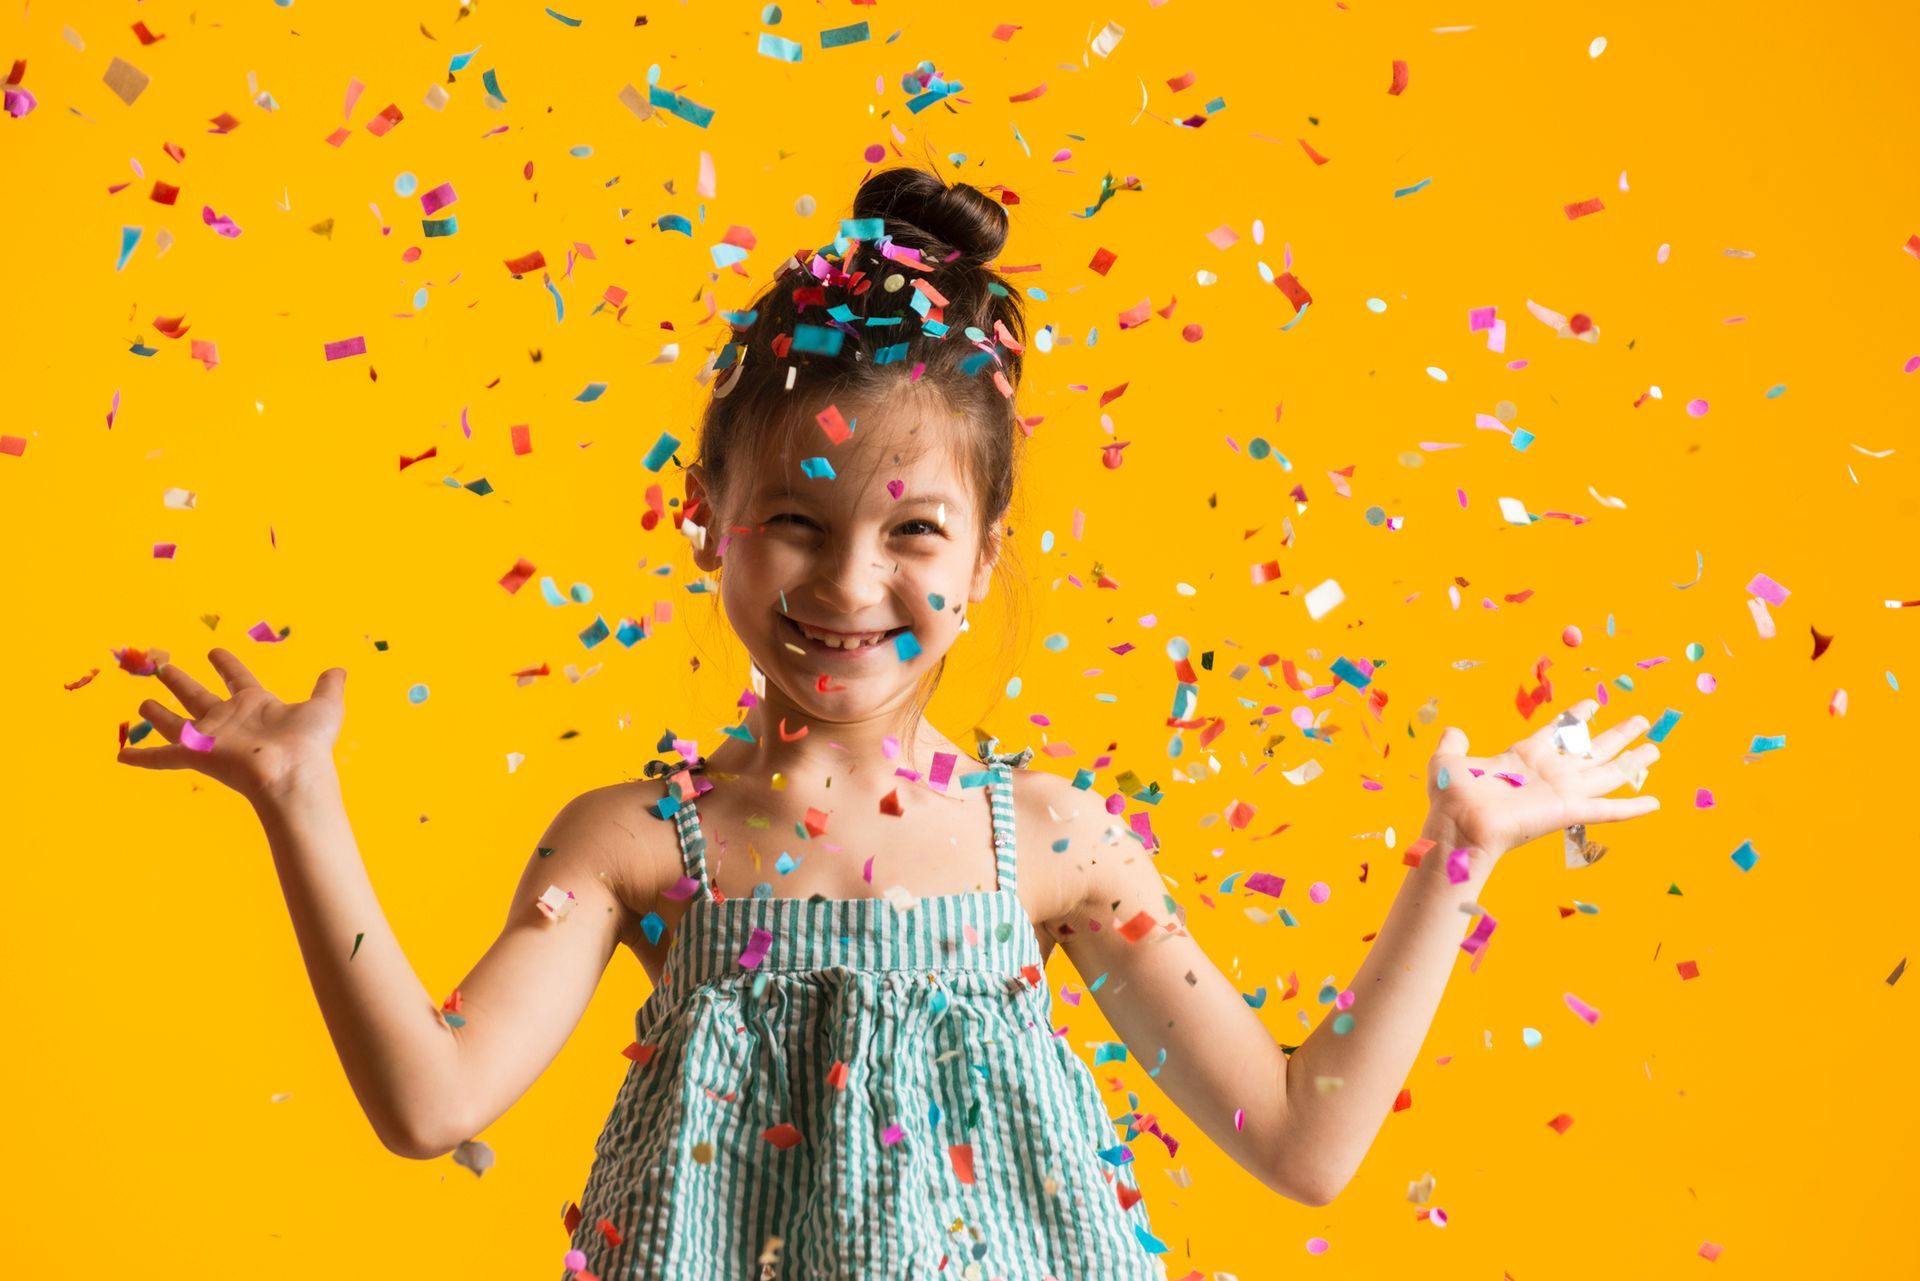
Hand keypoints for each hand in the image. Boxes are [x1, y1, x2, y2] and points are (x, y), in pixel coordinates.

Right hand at [116, 648, 346, 805]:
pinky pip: (160, 757)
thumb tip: (339, 670)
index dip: (227, 664)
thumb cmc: (308, 743)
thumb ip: (328, 687)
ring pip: (174, 722)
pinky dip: (140, 758)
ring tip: (140, 702)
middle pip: (198, 695)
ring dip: (157, 714)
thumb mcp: (324, 707)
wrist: (292, 773)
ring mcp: (209, 738)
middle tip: (163, 667)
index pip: (237, 679)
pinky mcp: (194, 755)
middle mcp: (229, 720)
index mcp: (255, 704)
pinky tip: (120, 757)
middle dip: (181, 682)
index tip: (214, 652)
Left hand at [1424, 699, 1660, 860]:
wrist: (1459, 824)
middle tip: (1642, 720)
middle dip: (1618, 734)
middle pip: (1593, 748)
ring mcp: (1562, 790)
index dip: (1575, 717)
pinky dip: (1632, 806)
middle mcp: (1550, 772)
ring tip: (1656, 748)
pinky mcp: (1569, 809)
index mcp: (1525, 755)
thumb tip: (1452, 729)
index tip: (1593, 704)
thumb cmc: (1452, 795)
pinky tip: (1654, 802)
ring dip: (1634, 760)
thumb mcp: (1448, 760)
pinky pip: (1609, 808)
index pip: (1558, 731)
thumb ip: (1453, 743)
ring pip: (1609, 771)